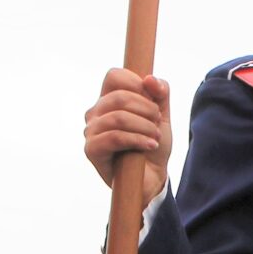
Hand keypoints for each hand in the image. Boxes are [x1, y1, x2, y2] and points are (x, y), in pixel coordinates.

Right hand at [84, 68, 171, 201]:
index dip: (137, 83)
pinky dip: (137, 140)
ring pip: (119, 117)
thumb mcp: (161, 116)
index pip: (115, 76)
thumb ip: (160, 94)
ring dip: (145, 126)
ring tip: (155, 138)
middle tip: (158, 123)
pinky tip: (150, 146)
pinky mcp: (92, 149)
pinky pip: (115, 137)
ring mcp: (91, 131)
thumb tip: (150, 78)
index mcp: (108, 99)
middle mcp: (95, 112)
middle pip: (119, 97)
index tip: (154, 101)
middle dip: (147, 109)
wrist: (152, 177)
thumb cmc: (152, 144)